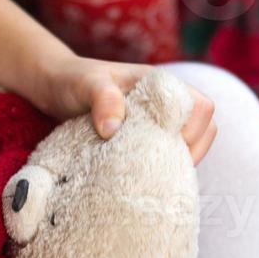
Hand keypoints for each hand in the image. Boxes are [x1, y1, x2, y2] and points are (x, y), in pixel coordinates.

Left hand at [31, 55, 216, 163]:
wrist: (53, 87)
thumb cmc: (72, 80)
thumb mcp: (85, 84)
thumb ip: (102, 98)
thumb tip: (113, 129)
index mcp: (159, 85)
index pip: (200, 107)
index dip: (193, 129)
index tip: (166, 144)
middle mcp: (165, 104)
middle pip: (205, 127)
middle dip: (193, 149)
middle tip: (165, 167)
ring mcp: (157, 122)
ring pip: (191, 143)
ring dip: (180, 160)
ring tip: (157, 176)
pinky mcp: (146, 138)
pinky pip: (170, 153)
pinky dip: (165, 166)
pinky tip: (146, 178)